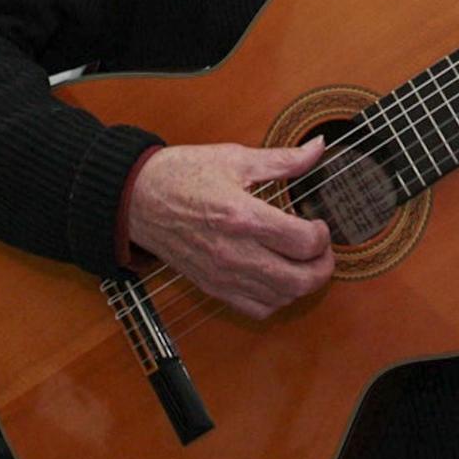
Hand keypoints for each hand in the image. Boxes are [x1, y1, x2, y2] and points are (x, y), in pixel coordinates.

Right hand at [127, 138, 333, 319]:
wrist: (136, 198)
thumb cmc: (182, 174)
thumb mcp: (235, 158)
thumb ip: (283, 160)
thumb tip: (318, 148)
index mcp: (243, 216)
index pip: (303, 242)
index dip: (322, 236)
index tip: (317, 224)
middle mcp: (234, 252)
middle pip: (299, 280)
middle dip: (322, 267)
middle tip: (321, 250)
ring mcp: (223, 274)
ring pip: (281, 298)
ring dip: (302, 284)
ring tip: (302, 262)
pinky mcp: (212, 287)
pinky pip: (256, 309)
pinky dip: (276, 299)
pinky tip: (277, 278)